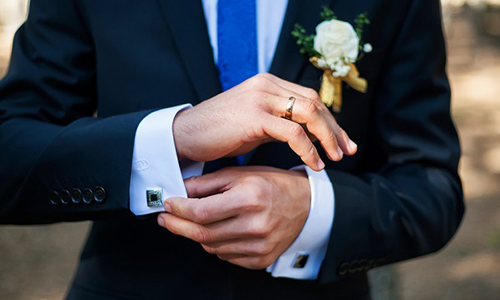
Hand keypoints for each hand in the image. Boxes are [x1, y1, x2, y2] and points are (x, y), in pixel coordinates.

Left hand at [157, 166, 310, 269]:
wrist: (305, 205)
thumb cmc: (272, 185)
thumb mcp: (240, 174)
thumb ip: (207, 183)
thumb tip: (179, 190)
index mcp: (250, 199)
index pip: (202, 212)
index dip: (179, 210)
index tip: (167, 205)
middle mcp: (255, 225)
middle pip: (203, 233)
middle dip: (178, 226)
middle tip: (165, 219)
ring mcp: (259, 246)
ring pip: (212, 247)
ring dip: (196, 235)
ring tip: (191, 222)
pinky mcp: (261, 260)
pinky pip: (226, 256)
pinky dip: (215, 245)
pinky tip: (216, 231)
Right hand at [173, 73, 356, 170]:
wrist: (185, 135)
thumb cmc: (219, 133)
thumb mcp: (255, 124)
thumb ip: (279, 123)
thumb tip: (304, 135)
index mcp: (268, 84)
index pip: (310, 97)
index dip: (330, 120)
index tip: (343, 141)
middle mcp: (267, 85)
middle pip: (314, 102)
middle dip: (335, 128)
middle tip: (347, 150)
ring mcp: (260, 98)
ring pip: (308, 112)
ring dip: (327, 137)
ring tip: (334, 159)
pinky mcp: (254, 115)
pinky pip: (292, 132)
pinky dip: (308, 149)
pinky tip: (314, 164)